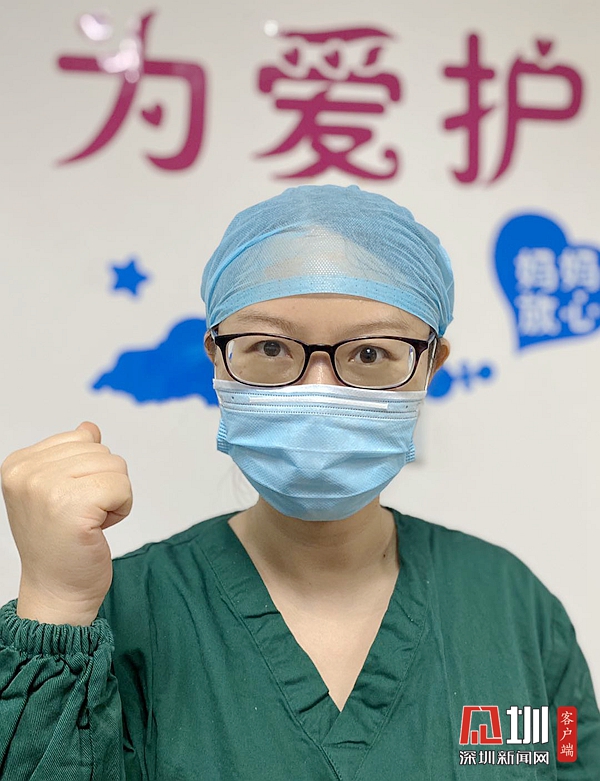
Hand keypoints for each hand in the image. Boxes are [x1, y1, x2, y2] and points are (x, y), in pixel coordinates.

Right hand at [1, 422, 132, 623]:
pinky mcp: (72, 506)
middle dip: (104, 484)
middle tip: (81, 517)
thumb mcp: (59, 490)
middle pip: (101, 450)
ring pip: (115, 466)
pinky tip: (98, 529)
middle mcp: (27, 473)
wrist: (57, 591)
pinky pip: (122, 487)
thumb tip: (89, 428)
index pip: (82, 438)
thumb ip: (73, 456)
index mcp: (18, 464)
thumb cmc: (61, 543)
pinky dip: (122, 508)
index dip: (89, 471)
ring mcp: (46, 488)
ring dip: (113, 497)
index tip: (69, 503)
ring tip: (88, 523)